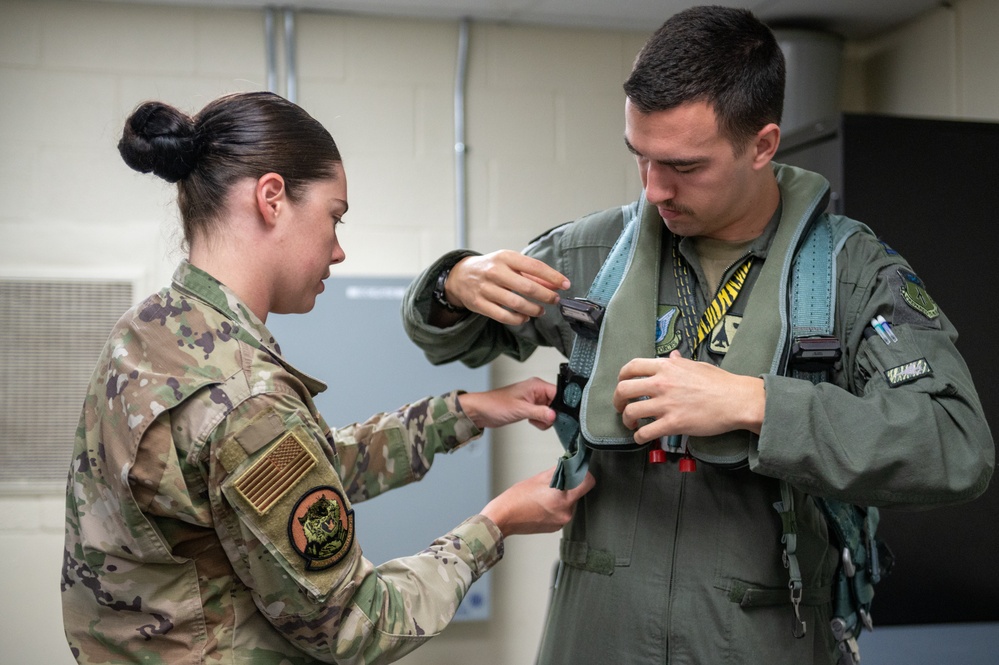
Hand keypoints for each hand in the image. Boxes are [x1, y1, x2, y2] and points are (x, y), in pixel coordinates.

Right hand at [445, 251, 569, 324]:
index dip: (553, 277)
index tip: (565, 284)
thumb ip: (532, 273)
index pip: (534, 267)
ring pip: (516, 304)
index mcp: (505, 257)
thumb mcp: (510, 263)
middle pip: (527, 287)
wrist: (460, 275)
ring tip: (541, 311)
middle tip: (555, 300)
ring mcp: (486, 288)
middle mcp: (495, 271)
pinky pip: (503, 316)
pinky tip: (525, 317)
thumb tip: (555, 284)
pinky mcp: (479, 304)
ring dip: (534, 310)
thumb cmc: (491, 267)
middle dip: (546, 296)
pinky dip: (518, 319)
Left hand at [458, 377, 556, 429]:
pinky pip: (542, 415)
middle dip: (550, 414)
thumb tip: (554, 415)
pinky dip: (539, 421)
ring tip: (533, 420)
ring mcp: (532, 399)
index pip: (558, 393)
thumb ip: (540, 412)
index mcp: (536, 385)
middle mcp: (536, 391)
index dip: (560, 405)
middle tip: (541, 419)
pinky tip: (530, 421)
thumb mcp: (520, 410)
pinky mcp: (529, 407)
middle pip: (556, 403)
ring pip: (549, 411)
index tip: (557, 415)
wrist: (481, 412)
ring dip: (544, 419)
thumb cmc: (495, 404)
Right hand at [480, 468, 594, 536]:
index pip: (588, 483)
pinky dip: (556, 507)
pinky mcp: (555, 528)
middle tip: (553, 483)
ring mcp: (561, 522)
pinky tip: (542, 504)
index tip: (578, 472)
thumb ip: (558, 471)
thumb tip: (568, 464)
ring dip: (562, 498)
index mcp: (562, 499)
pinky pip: (562, 513)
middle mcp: (565, 513)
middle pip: (578, 494)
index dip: (584, 475)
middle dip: (569, 487)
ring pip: (570, 504)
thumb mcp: (538, 479)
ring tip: (544, 495)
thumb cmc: (516, 499)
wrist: (503, 518)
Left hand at [612, 351, 764, 443]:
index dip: (621, 377)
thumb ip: (679, 362)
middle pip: (624, 390)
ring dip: (627, 421)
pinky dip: (639, 437)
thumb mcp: (696, 365)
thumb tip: (672, 356)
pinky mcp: (673, 424)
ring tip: (632, 424)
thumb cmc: (720, 382)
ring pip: (630, 413)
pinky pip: (645, 433)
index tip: (622, 384)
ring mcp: (666, 404)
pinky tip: (642, 438)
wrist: (737, 400)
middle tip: (620, 407)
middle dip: (617, 400)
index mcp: (666, 367)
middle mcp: (662, 383)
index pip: (631, 367)